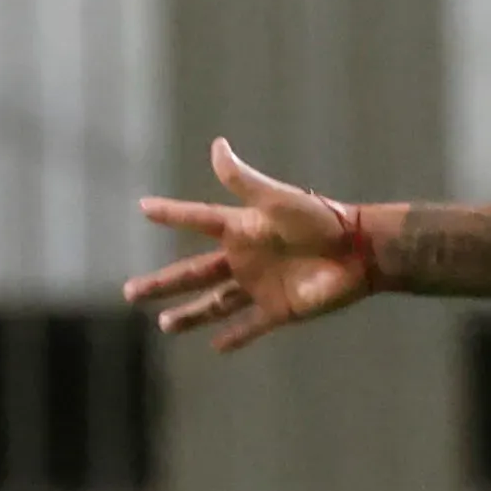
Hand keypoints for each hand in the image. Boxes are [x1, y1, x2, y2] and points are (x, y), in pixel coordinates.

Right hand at [125, 138, 380, 352]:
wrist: (360, 250)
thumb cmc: (321, 219)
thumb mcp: (278, 198)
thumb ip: (244, 179)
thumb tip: (217, 145)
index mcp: (243, 229)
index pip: (198, 219)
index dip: (172, 213)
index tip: (143, 207)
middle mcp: (245, 259)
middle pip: (193, 273)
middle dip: (163, 284)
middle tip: (130, 292)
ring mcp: (260, 286)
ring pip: (215, 303)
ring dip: (190, 314)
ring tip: (164, 324)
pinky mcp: (279, 310)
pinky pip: (251, 325)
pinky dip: (235, 336)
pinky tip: (216, 345)